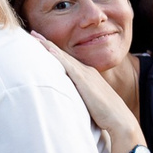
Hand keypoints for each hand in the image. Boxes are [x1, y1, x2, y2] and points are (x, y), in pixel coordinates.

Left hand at [28, 31, 143, 147]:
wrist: (120, 120)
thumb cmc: (105, 114)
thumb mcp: (88, 100)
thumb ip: (77, 95)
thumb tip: (64, 97)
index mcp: (87, 75)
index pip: (66, 59)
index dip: (52, 50)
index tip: (39, 41)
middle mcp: (86, 71)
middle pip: (63, 54)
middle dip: (47, 43)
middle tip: (33, 32)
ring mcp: (86, 75)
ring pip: (64, 57)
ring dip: (49, 46)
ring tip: (35, 36)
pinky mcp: (85, 82)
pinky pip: (69, 67)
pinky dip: (59, 57)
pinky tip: (49, 50)